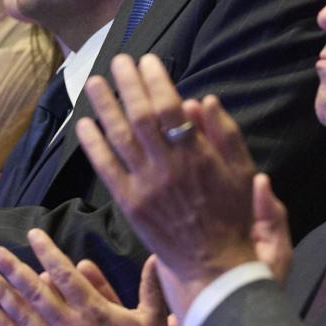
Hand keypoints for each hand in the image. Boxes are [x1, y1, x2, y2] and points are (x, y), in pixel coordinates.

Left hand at [78, 55, 262, 314]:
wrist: (214, 264)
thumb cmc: (231, 215)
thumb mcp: (241, 171)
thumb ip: (224, 134)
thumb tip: (202, 99)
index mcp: (197, 155)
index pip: (170, 107)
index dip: (156, 80)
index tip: (148, 61)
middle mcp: (167, 167)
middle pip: (140, 116)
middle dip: (127, 84)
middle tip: (118, 61)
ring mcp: (145, 186)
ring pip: (119, 138)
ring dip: (104, 107)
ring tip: (93, 83)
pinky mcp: (129, 204)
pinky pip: (106, 169)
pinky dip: (94, 145)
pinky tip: (84, 125)